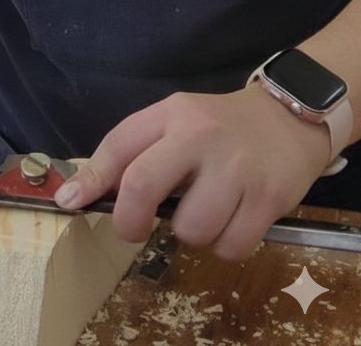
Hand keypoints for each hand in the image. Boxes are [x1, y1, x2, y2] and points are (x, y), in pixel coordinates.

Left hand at [53, 87, 332, 259]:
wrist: (289, 118)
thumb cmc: (220, 127)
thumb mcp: (175, 122)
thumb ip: (132, 153)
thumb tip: (75, 195)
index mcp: (172, 113)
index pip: (118, 145)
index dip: (88, 180)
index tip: (71, 203)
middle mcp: (200, 135)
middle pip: (141, 186)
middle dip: (129, 221)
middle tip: (135, 228)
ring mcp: (236, 167)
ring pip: (190, 230)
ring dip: (192, 234)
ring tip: (205, 211)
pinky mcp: (268, 197)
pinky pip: (230, 247)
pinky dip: (226, 245)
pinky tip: (233, 219)